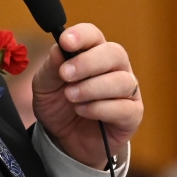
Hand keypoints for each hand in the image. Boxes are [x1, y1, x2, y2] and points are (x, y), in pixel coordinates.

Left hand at [30, 23, 142, 168]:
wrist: (64, 140)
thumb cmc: (59, 106)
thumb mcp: (45, 86)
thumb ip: (51, 67)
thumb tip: (59, 49)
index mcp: (93, 53)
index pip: (94, 35)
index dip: (82, 35)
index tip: (65, 42)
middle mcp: (115, 68)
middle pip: (114, 53)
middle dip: (88, 62)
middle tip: (66, 74)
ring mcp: (127, 91)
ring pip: (121, 81)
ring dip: (92, 88)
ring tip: (71, 97)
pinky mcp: (132, 114)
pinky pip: (124, 107)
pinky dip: (100, 108)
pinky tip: (82, 111)